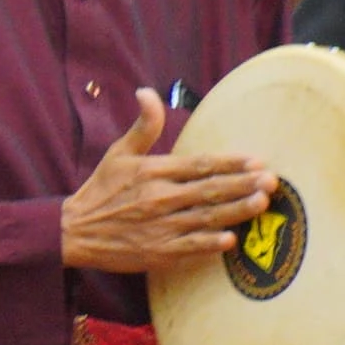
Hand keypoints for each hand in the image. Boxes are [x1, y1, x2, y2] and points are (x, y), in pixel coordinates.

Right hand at [58, 89, 274, 272]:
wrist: (73, 232)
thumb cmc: (100, 191)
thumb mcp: (118, 153)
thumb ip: (143, 126)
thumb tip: (147, 92)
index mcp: (152, 172)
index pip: (199, 164)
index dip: (229, 162)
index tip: (256, 160)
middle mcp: (158, 198)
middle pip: (209, 190)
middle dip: (243, 184)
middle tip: (271, 180)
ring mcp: (159, 226)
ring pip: (206, 217)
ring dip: (236, 210)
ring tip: (261, 203)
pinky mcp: (157, 252)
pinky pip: (189, 247)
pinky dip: (209, 243)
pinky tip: (230, 240)